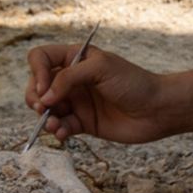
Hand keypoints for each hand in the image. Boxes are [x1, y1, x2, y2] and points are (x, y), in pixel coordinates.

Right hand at [25, 44, 173, 143]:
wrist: (157, 109)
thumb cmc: (134, 82)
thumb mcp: (100, 69)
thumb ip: (68, 78)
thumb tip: (44, 97)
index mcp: (75, 59)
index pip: (41, 58)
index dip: (37, 72)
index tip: (46, 89)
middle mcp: (72, 79)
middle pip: (38, 86)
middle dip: (35, 98)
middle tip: (42, 109)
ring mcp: (77, 101)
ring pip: (46, 109)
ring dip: (45, 118)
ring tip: (54, 125)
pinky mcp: (83, 122)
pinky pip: (61, 127)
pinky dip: (58, 131)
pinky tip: (64, 133)